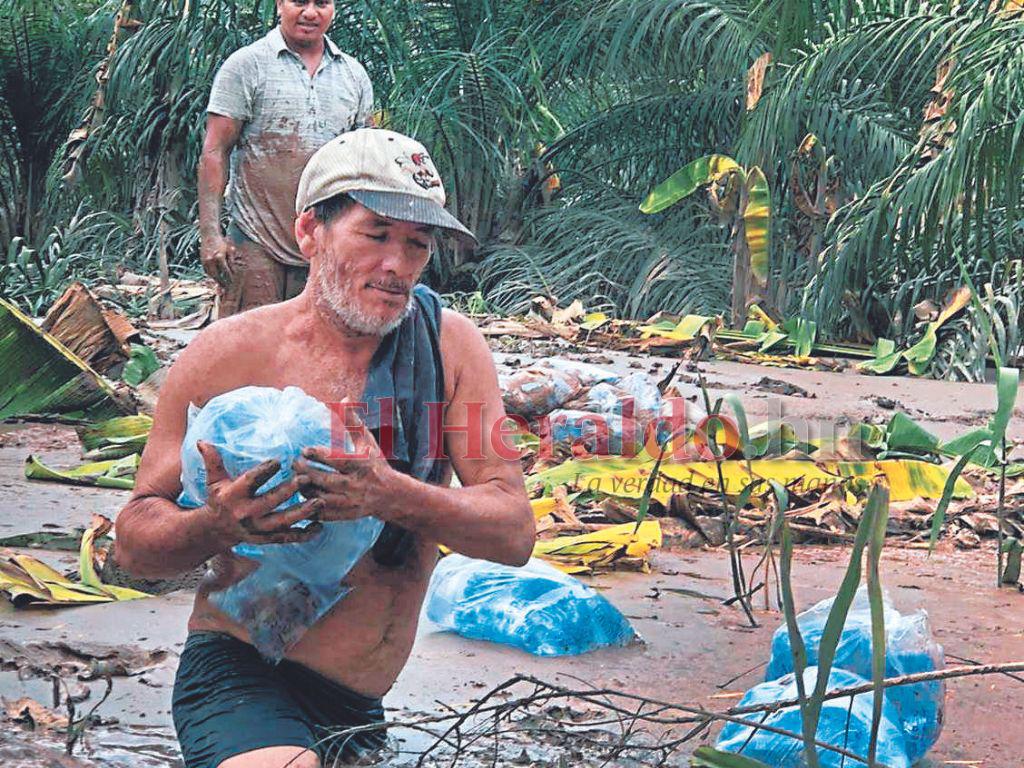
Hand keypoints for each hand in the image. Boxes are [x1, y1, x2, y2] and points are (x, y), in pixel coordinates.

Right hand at [197, 440, 322, 548]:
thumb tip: (202, 440)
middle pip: (269, 502)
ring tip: (319, 502)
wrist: (216, 531)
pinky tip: (320, 526)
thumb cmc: (220, 500)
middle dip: (288, 492)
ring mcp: (258, 529)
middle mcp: (246, 514)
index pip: (249, 482)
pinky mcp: (267, 539)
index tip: (278, 461)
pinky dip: (305, 534)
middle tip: (305, 479)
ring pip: (282, 522)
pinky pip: (288, 538)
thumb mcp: (214, 481)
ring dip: (302, 513)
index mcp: (233, 496)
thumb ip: (212, 461)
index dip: (263, 472)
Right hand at [200, 233, 233, 286]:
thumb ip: (231, 262)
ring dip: (216, 279)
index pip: (225, 271)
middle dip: (221, 282)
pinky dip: (211, 275)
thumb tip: (233, 272)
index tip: (232, 283)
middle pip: (217, 275)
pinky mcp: (201, 260)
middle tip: (225, 288)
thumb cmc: (221, 242)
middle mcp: (211, 260)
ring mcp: (205, 260)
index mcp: (219, 257)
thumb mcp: (229, 251)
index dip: (229, 278)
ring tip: (221, 284)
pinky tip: (215, 277)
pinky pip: (206, 271)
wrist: (209, 234)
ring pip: (210, 274)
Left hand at [292, 403, 400, 521]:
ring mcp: (349, 503)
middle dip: (305, 471)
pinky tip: (301, 495)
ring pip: (320, 498)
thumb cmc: (375, 464)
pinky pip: (320, 513)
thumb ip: (353, 421)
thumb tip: (344, 397)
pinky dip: (308, 505)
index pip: (336, 460)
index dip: (318, 455)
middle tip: (293, 463)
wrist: (390, 496)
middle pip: (324, 480)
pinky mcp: (344, 515)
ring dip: (304, 488)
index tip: (304, 450)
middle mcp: (356, 485)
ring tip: (296, 478)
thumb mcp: (366, 442)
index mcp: (361, 465)